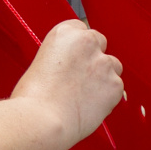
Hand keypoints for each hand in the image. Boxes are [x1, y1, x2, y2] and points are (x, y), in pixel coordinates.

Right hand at [14, 20, 125, 148]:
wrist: (41, 119)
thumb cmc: (33, 97)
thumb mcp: (41, 63)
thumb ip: (62, 58)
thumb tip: (72, 67)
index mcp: (65, 32)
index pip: (81, 30)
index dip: (79, 49)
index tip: (75, 60)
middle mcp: (86, 42)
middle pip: (100, 44)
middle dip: (93, 60)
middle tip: (80, 79)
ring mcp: (103, 62)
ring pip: (112, 67)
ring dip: (103, 78)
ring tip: (84, 96)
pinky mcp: (115, 84)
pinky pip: (117, 89)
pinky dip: (108, 97)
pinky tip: (90, 106)